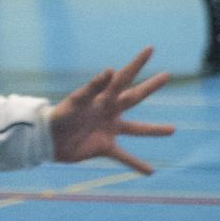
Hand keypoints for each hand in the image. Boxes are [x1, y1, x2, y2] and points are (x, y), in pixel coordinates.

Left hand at [50, 49, 173, 173]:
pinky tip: (150, 172)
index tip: (150, 49)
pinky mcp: (105, 147)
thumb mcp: (77, 101)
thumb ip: (93, 87)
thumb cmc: (60, 116)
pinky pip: (124, 156)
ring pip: (137, 130)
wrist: (46, 140)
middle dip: (151, 86)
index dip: (137, 63)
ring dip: (154, 130)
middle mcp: (110, 111)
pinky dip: (137, 164)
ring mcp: (109, 130)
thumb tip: (110, 70)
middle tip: (166, 75)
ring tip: (173, 130)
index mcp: (104, 97)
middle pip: (135, 97)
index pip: (124, 76)